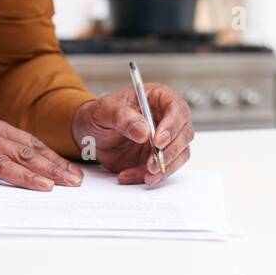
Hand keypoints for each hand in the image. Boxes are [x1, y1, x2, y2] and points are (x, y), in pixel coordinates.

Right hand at [0, 98, 83, 193]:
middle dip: (51, 169)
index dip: (54, 159)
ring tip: (44, 187)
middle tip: (72, 182)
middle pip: (23, 155)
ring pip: (0, 164)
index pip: (31, 145)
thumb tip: (30, 153)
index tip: (73, 172)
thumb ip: (3, 138)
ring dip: (24, 176)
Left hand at [70, 83, 193, 185]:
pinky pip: (163, 170)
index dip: (172, 125)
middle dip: (170, 152)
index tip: (158, 140)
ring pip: (180, 155)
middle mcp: (166, 118)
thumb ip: (122, 117)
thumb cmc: (100, 114)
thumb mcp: (104, 110)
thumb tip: (143, 131)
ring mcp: (165, 139)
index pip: (176, 108)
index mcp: (158, 97)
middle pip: (184, 134)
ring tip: (145, 174)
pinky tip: (128, 174)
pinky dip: (149, 176)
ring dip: (164, 168)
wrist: (91, 132)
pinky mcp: (158, 157)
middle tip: (152, 164)